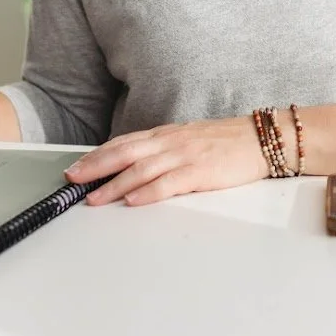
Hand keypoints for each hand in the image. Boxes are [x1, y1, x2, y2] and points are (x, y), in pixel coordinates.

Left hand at [64, 114, 268, 206]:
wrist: (263, 138)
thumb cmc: (229, 142)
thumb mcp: (191, 140)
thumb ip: (166, 150)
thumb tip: (138, 165)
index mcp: (168, 134)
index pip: (125, 142)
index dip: (99, 154)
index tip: (78, 166)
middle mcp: (172, 141)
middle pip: (125, 152)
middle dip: (96, 166)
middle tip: (72, 180)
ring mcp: (185, 155)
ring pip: (142, 169)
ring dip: (114, 184)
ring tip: (94, 198)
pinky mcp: (201, 171)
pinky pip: (169, 183)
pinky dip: (148, 192)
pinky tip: (132, 201)